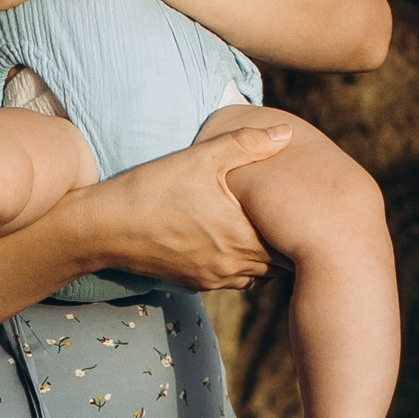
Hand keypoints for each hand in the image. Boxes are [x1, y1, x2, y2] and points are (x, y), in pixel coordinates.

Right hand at [78, 119, 292, 290]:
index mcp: (243, 235)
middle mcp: (233, 264)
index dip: (307, 228)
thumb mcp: (200, 158)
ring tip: (272, 233)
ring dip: (266, 258)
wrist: (104, 228)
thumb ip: (246, 144)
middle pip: (282, 264)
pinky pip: (232, 281)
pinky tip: (235, 243)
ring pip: (258, 276)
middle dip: (291, 244)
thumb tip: (286, 134)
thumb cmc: (153, 188)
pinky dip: (241, 265)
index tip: (314, 212)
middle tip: (302, 222)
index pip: (293, 243)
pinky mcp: (195, 283)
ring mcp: (214, 278)